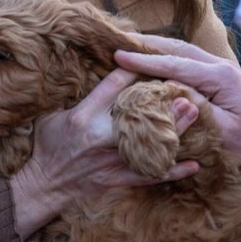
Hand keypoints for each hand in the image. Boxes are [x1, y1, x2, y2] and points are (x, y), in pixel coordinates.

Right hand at [9, 68, 199, 237]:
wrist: (44, 184)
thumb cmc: (47, 145)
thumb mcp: (51, 114)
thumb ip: (72, 96)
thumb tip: (81, 71)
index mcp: (83, 115)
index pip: (112, 87)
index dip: (132, 70)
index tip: (149, 57)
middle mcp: (100, 135)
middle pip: (139, 114)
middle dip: (163, 100)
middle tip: (185, 86)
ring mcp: (111, 158)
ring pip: (150, 142)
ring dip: (175, 129)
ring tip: (196, 112)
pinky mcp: (118, 177)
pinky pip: (151, 175)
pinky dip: (174, 171)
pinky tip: (195, 164)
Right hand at [114, 34, 240, 186]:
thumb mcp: (223, 133)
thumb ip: (196, 108)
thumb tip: (168, 89)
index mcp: (219, 77)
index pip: (174, 64)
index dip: (144, 59)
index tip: (118, 54)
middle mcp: (220, 66)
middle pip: (176, 48)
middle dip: (146, 43)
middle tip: (118, 40)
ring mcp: (222, 68)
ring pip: (183, 50)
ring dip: (156, 47)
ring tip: (131, 45)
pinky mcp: (221, 76)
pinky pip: (190, 60)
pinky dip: (168, 56)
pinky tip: (155, 59)